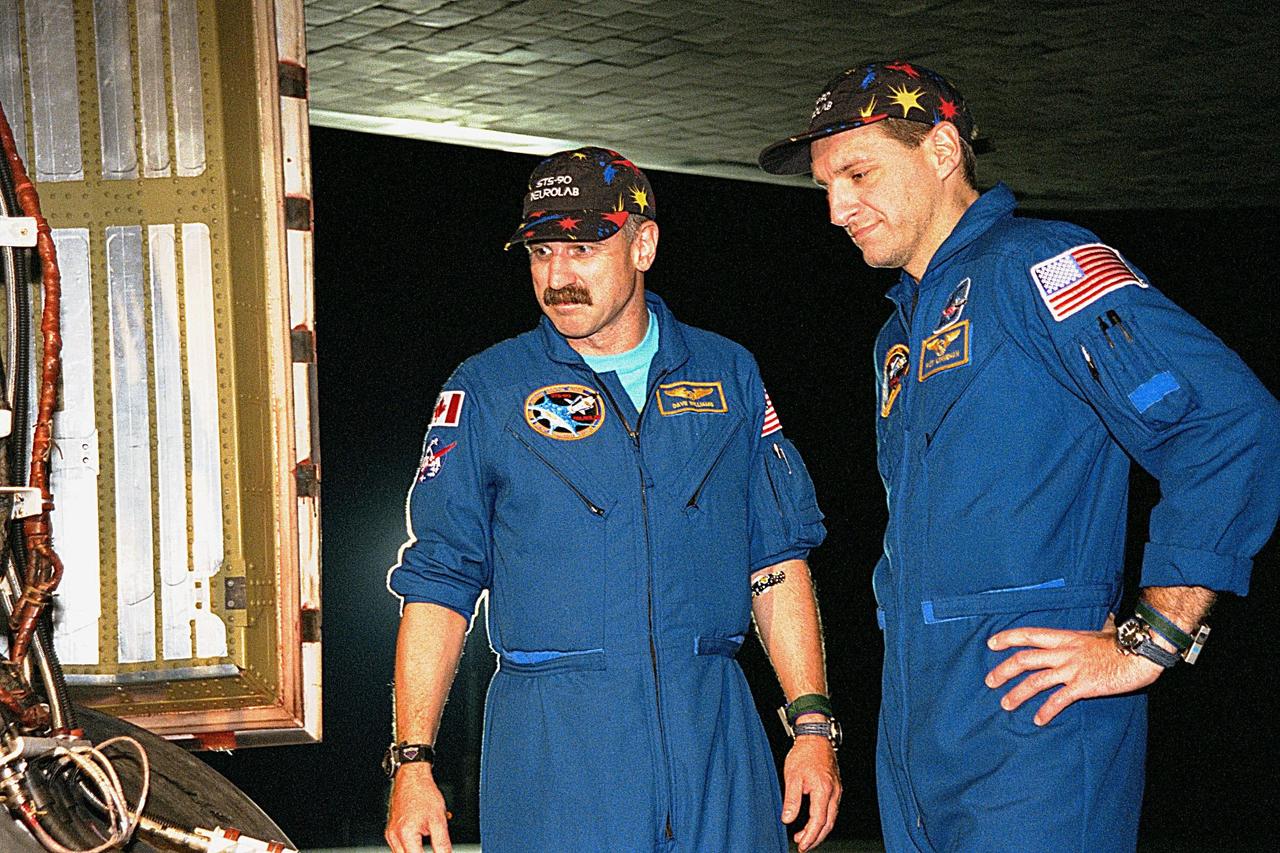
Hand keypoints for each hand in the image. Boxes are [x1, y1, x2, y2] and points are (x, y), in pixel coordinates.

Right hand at [385, 763, 451, 852]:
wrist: (412, 777)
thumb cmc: (423, 793)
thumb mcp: (439, 820)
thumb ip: (442, 843)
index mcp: (406, 834)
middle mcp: (394, 836)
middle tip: (436, 849)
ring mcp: (391, 833)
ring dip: (416, 850)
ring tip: (428, 836)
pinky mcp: (391, 830)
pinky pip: (400, 846)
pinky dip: (413, 845)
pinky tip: (423, 835)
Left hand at [781, 733, 840, 851]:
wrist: (816, 738)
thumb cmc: (804, 754)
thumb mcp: (792, 776)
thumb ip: (791, 800)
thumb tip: (787, 819)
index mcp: (823, 790)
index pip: (819, 821)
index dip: (810, 836)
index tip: (801, 845)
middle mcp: (834, 792)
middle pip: (828, 823)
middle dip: (816, 838)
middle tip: (803, 846)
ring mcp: (836, 790)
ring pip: (831, 818)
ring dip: (819, 830)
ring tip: (804, 837)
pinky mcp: (835, 788)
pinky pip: (831, 809)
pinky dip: (823, 820)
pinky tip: (813, 822)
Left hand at [985, 614, 1163, 725]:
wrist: (1143, 652)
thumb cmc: (1124, 643)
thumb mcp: (1099, 632)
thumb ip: (1086, 635)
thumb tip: (1094, 626)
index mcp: (1066, 637)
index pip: (1030, 634)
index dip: (1008, 638)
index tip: (991, 643)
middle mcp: (1065, 652)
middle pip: (1025, 659)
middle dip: (1003, 671)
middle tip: (989, 682)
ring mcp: (1073, 669)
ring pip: (1036, 681)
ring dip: (1018, 693)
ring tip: (1005, 704)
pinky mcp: (1084, 686)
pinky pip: (1059, 700)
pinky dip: (1047, 711)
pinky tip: (1038, 720)